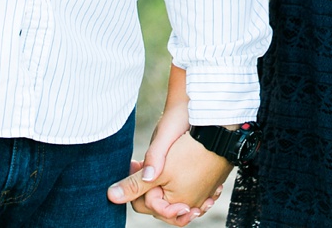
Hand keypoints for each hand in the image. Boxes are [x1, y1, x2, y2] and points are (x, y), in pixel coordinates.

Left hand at [109, 129, 229, 223]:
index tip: (134, 163)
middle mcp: (192, 204)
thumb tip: (111, 197)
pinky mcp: (211, 182)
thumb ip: (135, 184)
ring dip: (164, 184)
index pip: (145, 204)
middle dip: (149, 186)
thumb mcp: (159, 165)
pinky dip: (182, 183)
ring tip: (159, 164)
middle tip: (141, 162)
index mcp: (177, 204)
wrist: (220, 127)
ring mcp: (204, 194)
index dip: (135, 186)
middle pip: (160, 201)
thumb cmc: (191, 146)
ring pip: (175, 195)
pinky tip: (178, 170)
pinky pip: (192, 190)